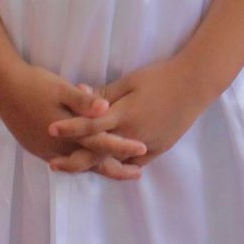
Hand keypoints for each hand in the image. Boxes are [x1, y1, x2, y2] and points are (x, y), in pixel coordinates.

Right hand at [0, 61, 137, 173]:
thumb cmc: (34, 84)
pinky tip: (88, 158)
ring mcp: (46, 151)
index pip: (101, 145)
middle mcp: (57, 149)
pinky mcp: (37, 148)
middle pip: (92, 162)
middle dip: (115, 167)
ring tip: (118, 168)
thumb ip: (83, 101)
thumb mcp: (61, 88)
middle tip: (138, 173)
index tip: (144, 149)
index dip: (123, 147)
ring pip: (78, 164)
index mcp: (67, 135)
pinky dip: (81, 161)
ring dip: (98, 165)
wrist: (1, 87)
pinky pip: (65, 159)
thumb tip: (105, 108)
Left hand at [64, 56, 215, 167]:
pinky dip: (120, 165)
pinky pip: (134, 162)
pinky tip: (108, 167)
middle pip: (97, 153)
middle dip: (74, 159)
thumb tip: (82, 95)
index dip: (69, 128)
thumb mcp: (130, 81)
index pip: (89, 126)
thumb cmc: (160, 77)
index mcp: (123, 115)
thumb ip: (105, 94)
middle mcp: (132, 135)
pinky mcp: (159, 148)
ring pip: (115, 161)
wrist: (194, 84)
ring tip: (76, 167)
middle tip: (53, 163)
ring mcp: (146, 145)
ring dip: (94, 164)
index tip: (49, 129)